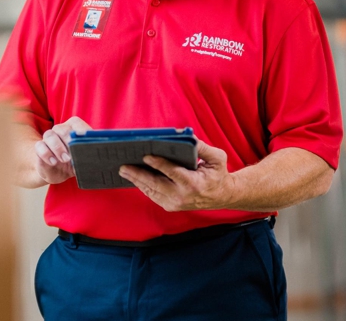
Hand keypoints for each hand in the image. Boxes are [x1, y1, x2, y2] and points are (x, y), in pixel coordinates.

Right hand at [35, 116, 91, 184]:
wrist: (57, 172)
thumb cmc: (73, 162)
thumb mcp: (83, 159)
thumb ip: (89, 153)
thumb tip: (97, 154)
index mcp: (72, 129)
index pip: (76, 123)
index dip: (81, 129)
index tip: (87, 138)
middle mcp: (59, 131)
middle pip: (62, 129)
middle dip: (69, 141)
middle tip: (74, 153)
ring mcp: (48, 139)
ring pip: (49, 135)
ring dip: (58, 147)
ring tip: (65, 159)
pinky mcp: (39, 148)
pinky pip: (39, 146)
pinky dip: (46, 154)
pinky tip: (53, 163)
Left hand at [118, 139, 235, 210]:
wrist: (221, 197)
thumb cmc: (217, 174)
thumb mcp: (217, 158)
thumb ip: (203, 148)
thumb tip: (187, 138)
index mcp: (194, 183)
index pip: (172, 172)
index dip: (159, 164)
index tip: (146, 156)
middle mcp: (182, 196)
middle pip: (156, 184)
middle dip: (138, 175)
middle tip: (124, 166)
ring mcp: (175, 204)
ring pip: (151, 191)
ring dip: (136, 180)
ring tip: (124, 170)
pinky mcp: (170, 206)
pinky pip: (153, 195)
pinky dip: (142, 186)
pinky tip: (134, 177)